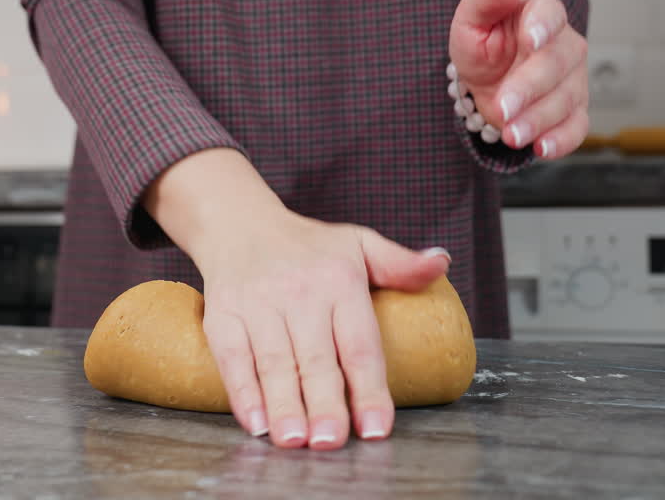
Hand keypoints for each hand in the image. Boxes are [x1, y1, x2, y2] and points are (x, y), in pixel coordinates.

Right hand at [143, 149, 449, 449]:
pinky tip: (254, 421)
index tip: (376, 427)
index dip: (368, 388)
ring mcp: (257, 303)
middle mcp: (298, 292)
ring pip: (273, 362)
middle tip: (331, 441)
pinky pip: (231, 356)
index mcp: (339, 280)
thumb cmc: (307, 246)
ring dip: (283, 404)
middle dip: (324, 403)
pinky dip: (241, 390)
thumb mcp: (358, 243)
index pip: (358, 343)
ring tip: (294, 440)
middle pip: (315, 359)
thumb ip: (399, 263)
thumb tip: (441, 264)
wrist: (239, 222)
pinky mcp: (223, 314)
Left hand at [448, 0, 589, 158]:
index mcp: (541, 14)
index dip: (542, 27)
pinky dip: (561, 141)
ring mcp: (573, 80)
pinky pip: (575, 127)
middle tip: (503, 107)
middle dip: (529, 88)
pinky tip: (541, 148)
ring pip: (565, 100)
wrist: (488, 76)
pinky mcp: (573, 111)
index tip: (530, 41)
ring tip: (511, 134)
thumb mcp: (472, 19)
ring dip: (538, 120)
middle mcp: (565, 46)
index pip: (550, 15)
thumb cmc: (483, 41)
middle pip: (557, 65)